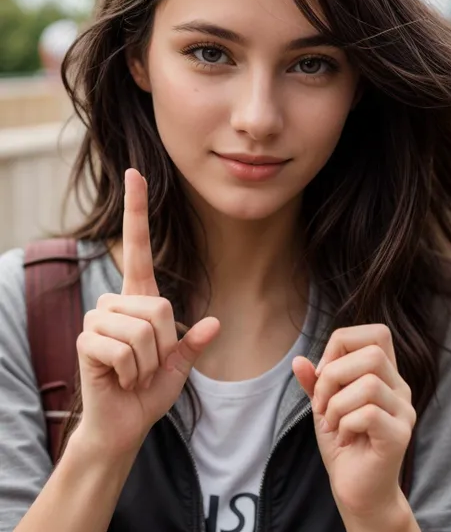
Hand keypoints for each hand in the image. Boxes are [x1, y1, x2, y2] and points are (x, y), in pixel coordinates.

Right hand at [74, 168, 219, 457]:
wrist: (123, 424)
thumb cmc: (148, 392)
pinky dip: (133, 373)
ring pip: (144, 330)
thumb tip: (214, 324)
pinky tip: (120, 379)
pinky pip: (126, 349)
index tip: (135, 173)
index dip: (137, 210)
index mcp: (139, 299)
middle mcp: (115, 302)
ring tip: (133, 373)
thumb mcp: (178, 367)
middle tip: (147, 366)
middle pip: (159, 306)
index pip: (137, 246)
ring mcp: (98, 320)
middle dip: (164, 346)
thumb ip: (191, 344)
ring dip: (148, 363)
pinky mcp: (87, 341)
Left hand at [293, 325, 415, 521]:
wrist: (356, 489)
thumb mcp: (323, 404)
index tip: (323, 371)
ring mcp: (404, 412)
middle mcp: (400, 388)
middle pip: (372, 353)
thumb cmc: (342, 441)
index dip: (343, 342)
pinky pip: (368, 413)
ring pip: (369, 383)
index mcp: (385, 374)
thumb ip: (314, 381)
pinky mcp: (400, 436)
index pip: (376, 333)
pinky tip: (343, 437)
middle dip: (333, 374)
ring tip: (331, 423)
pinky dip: (344, 423)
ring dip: (336, 403)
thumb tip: (299, 360)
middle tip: (321, 403)